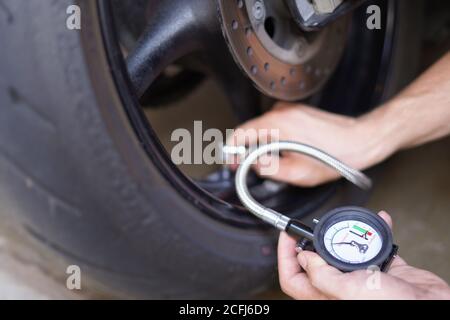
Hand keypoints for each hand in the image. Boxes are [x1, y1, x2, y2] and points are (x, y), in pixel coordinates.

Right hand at [228, 102, 394, 186]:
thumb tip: (251, 164)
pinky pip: (274, 125)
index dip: (232, 150)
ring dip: (262, 145)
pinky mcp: (295, 111)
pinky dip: (273, 138)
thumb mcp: (297, 173)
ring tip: (277, 161)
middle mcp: (281, 112)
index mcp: (278, 125)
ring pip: (262, 129)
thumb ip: (268, 168)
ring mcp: (289, 109)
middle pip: (250, 131)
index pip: (240, 133)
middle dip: (248, 150)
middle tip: (252, 168)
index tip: (232, 162)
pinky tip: (287, 151)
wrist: (359, 140)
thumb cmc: (335, 156)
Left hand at [278, 211, 449, 299]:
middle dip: (315, 240)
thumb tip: (304, 257)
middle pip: (316, 262)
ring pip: (345, 251)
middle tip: (314, 226)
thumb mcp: (347, 290)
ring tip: (347, 224)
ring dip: (348, 234)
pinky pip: (375, 246)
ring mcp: (362, 278)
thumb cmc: (392, 307)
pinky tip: (381, 222)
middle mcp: (341, 287)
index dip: (285, 256)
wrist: (433, 307)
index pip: (292, 278)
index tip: (287, 235)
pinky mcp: (384, 270)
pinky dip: (378, 232)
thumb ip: (321, 275)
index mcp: (326, 296)